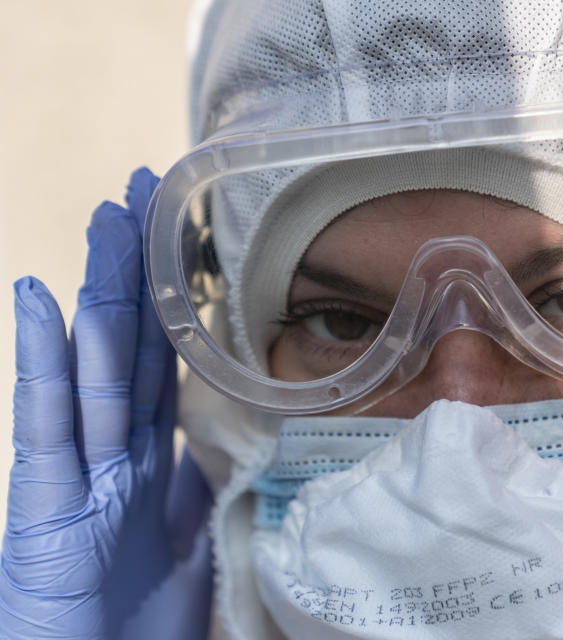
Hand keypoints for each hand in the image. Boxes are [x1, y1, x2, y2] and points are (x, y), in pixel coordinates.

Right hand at [1, 169, 212, 638]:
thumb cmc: (139, 626)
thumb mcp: (189, 540)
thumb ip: (199, 480)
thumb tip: (234, 429)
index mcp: (148, 458)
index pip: (165, 360)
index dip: (176, 300)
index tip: (185, 236)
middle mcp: (111, 452)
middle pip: (130, 346)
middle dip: (137, 271)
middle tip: (145, 193)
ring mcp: (75, 474)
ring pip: (93, 366)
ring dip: (100, 291)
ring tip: (106, 220)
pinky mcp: (43, 507)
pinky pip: (42, 423)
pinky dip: (39, 361)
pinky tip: (34, 302)